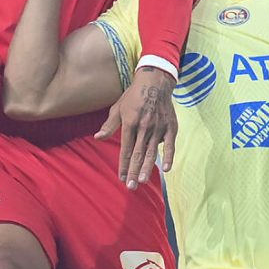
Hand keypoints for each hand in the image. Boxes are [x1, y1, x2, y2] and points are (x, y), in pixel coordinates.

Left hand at [96, 66, 177, 189]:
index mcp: (130, 123)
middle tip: (131, 186)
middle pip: (138, 154)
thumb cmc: (133, 96)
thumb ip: (109, 125)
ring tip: (142, 181)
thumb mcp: (117, 108)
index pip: (125, 149)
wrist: (155, 82)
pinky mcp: (171, 127)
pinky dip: (168, 156)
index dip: (123, 165)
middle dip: (133, 171)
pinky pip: (170, 144)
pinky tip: (166, 169)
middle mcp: (144, 127)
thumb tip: (97, 137)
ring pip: (152, 152)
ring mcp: (158, 127)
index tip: (121, 178)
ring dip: (147, 168)